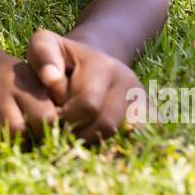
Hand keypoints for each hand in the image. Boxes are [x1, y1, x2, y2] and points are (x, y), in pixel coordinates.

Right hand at [0, 48, 59, 143]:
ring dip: (16, 141)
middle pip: (38, 122)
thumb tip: (66, 135)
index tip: (48, 134)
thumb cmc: (16, 88)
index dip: (52, 131)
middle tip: (33, 138)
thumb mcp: (35, 87)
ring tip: (15, 137)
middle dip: (38, 137)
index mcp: (33, 82)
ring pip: (13, 131)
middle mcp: (13, 83)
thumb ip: (52, 105)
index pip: (51, 115)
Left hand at [25, 29, 144, 141]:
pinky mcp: (151, 115)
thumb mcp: (45, 47)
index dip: (64, 118)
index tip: (52, 116)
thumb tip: (52, 80)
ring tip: (78, 136)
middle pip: (106, 125)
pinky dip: (120, 147)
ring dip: (96, 143)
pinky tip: (100, 144)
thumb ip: (43, 57)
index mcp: (103, 65)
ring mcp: (142, 99)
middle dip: (79, 134)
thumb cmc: (60, 59)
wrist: (91, 63)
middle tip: (63, 132)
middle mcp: (128, 81)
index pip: (88, 105)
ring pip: (123, 137)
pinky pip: (141, 139)